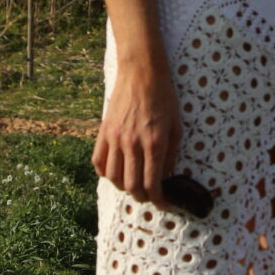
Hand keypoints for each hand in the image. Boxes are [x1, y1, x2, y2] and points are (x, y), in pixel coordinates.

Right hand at [94, 59, 181, 204]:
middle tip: (148, 195)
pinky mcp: (104, 131)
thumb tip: (167, 176)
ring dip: (123, 187)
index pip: (152, 183)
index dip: (158, 199)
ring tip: (132, 184)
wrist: (141, 72)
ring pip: (113, 177)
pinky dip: (105, 173)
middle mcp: (133, 144)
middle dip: (141, 197)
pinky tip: (114, 172)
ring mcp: (115, 138)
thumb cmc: (164, 96)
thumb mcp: (177, 125)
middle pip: (131, 185)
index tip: (163, 202)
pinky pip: (98, 161)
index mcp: (154, 143)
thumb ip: (171, 153)